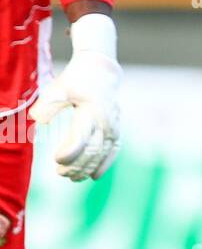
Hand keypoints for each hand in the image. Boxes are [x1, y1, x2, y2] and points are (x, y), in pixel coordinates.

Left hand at [30, 30, 121, 182]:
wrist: (102, 70)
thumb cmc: (76, 80)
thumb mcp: (60, 87)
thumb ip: (49, 104)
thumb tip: (38, 120)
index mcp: (91, 111)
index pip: (81, 139)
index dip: (69, 154)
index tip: (56, 159)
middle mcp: (105, 121)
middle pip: (92, 151)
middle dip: (76, 165)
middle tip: (59, 172)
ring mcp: (113, 125)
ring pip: (103, 153)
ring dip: (87, 168)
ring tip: (72, 178)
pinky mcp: (116, 128)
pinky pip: (114, 150)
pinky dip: (105, 164)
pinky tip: (95, 176)